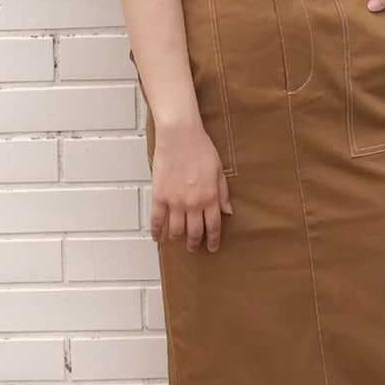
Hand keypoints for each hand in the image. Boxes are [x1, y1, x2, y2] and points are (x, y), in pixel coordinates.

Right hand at [151, 123, 232, 252]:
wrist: (180, 136)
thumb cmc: (201, 148)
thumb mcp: (219, 170)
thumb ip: (223, 193)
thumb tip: (228, 211)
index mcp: (210, 197)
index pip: (213, 226)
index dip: (213, 240)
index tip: (212, 247)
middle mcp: (194, 204)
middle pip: (195, 231)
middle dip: (195, 243)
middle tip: (194, 248)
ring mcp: (175, 201)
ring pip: (176, 229)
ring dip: (177, 237)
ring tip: (178, 240)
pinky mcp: (159, 196)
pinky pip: (157, 219)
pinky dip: (156, 231)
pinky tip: (157, 237)